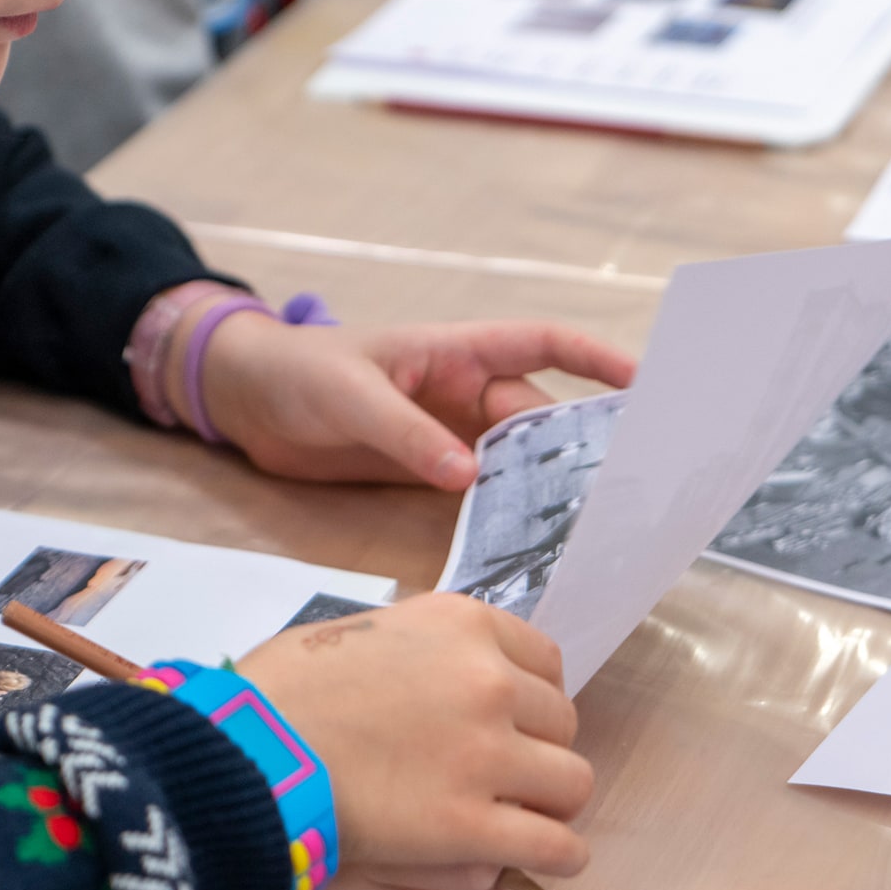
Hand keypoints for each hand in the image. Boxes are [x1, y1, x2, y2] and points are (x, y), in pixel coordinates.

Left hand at [189, 315, 635, 492]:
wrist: (245, 402)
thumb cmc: (298, 374)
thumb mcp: (352, 397)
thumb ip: (408, 434)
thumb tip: (468, 476)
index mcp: (454, 352)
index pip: (541, 344)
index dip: (595, 358)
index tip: (645, 384)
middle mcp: (461, 392)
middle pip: (536, 417)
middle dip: (578, 447)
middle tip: (625, 488)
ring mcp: (445, 434)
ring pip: (513, 461)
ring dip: (544, 487)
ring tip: (588, 525)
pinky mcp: (423, 471)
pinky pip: (477, 492)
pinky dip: (502, 513)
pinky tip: (524, 544)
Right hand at [236, 593, 592, 879]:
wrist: (243, 753)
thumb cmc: (278, 693)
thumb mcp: (359, 631)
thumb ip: (418, 648)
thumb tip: (435, 673)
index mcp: (462, 625)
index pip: (545, 662)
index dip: (533, 699)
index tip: (518, 722)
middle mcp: (488, 680)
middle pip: (561, 723)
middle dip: (538, 751)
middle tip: (510, 776)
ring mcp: (485, 754)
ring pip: (570, 784)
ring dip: (552, 803)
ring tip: (526, 819)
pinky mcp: (470, 825)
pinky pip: (552, 845)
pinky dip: (555, 855)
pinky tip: (540, 860)